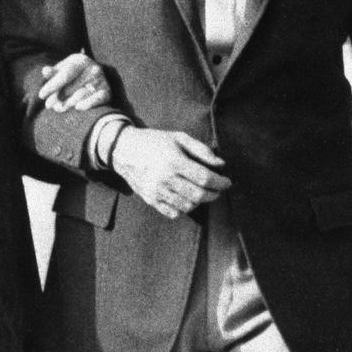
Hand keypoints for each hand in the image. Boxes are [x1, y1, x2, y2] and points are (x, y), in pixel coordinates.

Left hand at [35, 53, 111, 112]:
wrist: (95, 77)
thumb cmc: (74, 74)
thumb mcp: (63, 69)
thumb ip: (53, 72)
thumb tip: (45, 71)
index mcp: (81, 60)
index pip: (65, 75)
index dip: (52, 86)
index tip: (41, 95)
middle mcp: (93, 68)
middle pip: (72, 87)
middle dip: (58, 97)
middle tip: (48, 105)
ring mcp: (101, 79)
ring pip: (81, 95)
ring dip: (68, 104)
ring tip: (58, 108)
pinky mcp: (107, 91)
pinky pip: (97, 99)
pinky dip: (87, 104)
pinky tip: (78, 108)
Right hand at [108, 127, 229, 218]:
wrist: (124, 150)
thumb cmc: (155, 142)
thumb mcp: (179, 138)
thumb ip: (201, 150)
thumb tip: (221, 164)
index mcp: (174, 161)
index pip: (205, 178)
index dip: (220, 182)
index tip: (227, 182)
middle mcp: (165, 179)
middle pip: (199, 195)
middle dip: (214, 194)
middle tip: (218, 189)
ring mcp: (157, 191)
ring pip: (188, 206)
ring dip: (200, 201)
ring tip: (203, 193)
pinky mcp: (150, 200)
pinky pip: (173, 213)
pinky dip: (184, 209)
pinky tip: (187, 199)